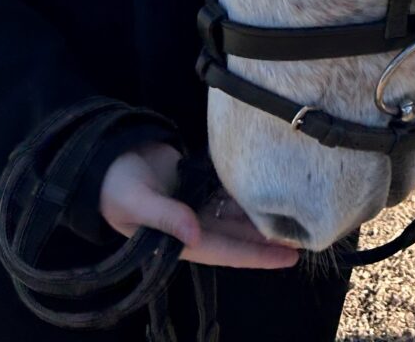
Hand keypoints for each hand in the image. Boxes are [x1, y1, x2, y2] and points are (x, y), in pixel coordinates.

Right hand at [98, 143, 300, 268]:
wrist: (104, 157)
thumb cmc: (115, 186)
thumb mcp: (136, 203)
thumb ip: (165, 218)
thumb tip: (196, 234)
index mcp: (178, 240)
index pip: (226, 251)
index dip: (257, 256)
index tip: (290, 257)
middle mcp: (194, 225)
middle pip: (240, 235)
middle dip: (271, 238)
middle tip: (310, 236)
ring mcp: (198, 203)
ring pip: (239, 213)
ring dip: (265, 215)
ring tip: (301, 212)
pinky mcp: (199, 182)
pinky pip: (230, 190)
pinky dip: (250, 191)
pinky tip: (276, 186)